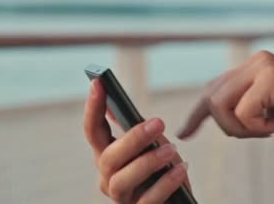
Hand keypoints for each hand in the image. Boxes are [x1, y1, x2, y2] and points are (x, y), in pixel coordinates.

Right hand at [83, 80, 191, 203]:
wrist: (180, 203)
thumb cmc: (164, 172)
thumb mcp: (153, 146)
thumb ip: (136, 129)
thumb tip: (113, 103)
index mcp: (109, 158)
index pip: (93, 131)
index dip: (93, 108)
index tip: (99, 82)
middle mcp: (109, 179)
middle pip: (107, 158)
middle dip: (132, 138)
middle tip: (159, 122)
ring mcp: (121, 199)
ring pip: (121, 180)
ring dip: (147, 162)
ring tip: (171, 149)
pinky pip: (147, 201)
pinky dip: (165, 184)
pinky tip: (180, 170)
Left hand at [177, 51, 273, 144]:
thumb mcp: (267, 112)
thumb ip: (242, 105)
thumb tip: (210, 110)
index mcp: (256, 65)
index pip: (214, 88)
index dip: (197, 113)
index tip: (183, 133)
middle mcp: (258, 59)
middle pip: (212, 98)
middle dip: (227, 125)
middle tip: (257, 133)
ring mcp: (263, 65)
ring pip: (221, 105)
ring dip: (242, 128)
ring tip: (270, 127)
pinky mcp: (271, 77)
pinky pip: (243, 112)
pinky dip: (259, 128)